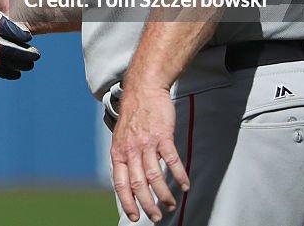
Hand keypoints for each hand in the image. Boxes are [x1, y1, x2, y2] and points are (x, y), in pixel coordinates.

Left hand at [110, 85, 188, 222]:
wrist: (143, 89)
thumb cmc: (134, 115)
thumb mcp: (122, 137)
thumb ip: (125, 157)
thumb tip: (127, 179)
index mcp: (119, 152)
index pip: (120, 183)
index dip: (128, 202)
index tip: (135, 217)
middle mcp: (131, 149)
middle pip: (138, 184)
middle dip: (148, 204)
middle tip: (156, 216)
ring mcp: (147, 142)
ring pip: (154, 175)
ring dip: (164, 194)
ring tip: (171, 204)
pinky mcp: (162, 135)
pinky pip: (171, 160)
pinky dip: (179, 176)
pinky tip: (184, 186)